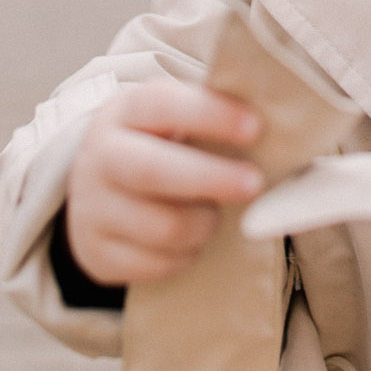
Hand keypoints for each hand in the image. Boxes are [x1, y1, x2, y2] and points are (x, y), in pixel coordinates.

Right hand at [65, 79, 263, 286]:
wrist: (95, 189)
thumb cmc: (157, 145)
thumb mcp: (172, 119)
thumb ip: (212, 116)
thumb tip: (277, 125)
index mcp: (124, 112)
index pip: (163, 105)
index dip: (210, 115)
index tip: (255, 128)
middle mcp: (100, 157)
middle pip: (153, 171)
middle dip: (212, 178)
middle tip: (254, 184)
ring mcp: (93, 208)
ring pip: (162, 227)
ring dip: (204, 223)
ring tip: (215, 214)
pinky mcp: (96, 253)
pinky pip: (154, 265)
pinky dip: (185, 256)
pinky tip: (191, 241)